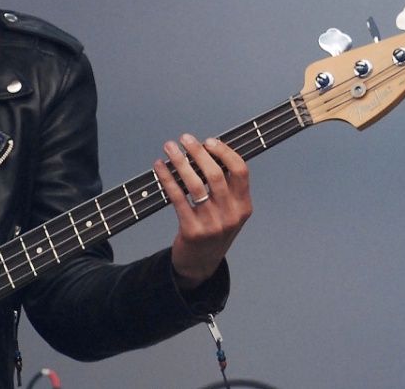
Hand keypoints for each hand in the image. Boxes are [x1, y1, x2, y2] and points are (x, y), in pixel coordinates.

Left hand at [155, 135, 251, 290]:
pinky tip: (159, 168)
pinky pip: (178, 199)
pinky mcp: (192, 231)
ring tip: (170, 148)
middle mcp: (231, 215)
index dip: (225, 152)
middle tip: (186, 139)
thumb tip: (207, 153)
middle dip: (199, 153)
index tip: (209, 141)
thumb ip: (226, 189)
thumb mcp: (229, 213)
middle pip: (216, 175)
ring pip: (196, 185)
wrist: (200, 265)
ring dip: (181, 163)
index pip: (241, 171)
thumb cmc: (213, 232)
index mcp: (244, 207)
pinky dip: (167, 180)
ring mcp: (212, 224)